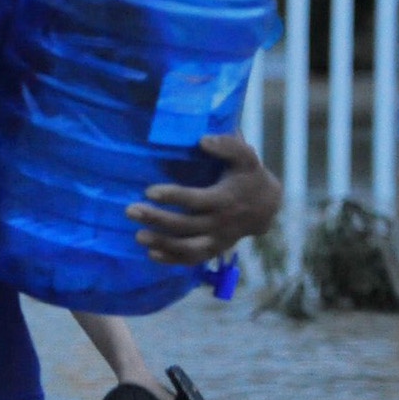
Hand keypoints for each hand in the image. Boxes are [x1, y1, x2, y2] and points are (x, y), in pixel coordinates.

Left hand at [126, 134, 281, 265]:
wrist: (267, 207)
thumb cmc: (249, 177)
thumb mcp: (246, 157)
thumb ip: (228, 146)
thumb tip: (203, 140)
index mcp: (225, 199)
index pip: (196, 200)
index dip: (173, 196)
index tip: (149, 191)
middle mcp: (220, 223)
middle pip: (185, 225)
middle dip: (157, 219)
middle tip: (131, 211)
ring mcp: (217, 240)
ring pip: (188, 248)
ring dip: (162, 243)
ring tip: (138, 236)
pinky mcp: (214, 250)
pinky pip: (192, 259)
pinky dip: (172, 259)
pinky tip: (151, 254)